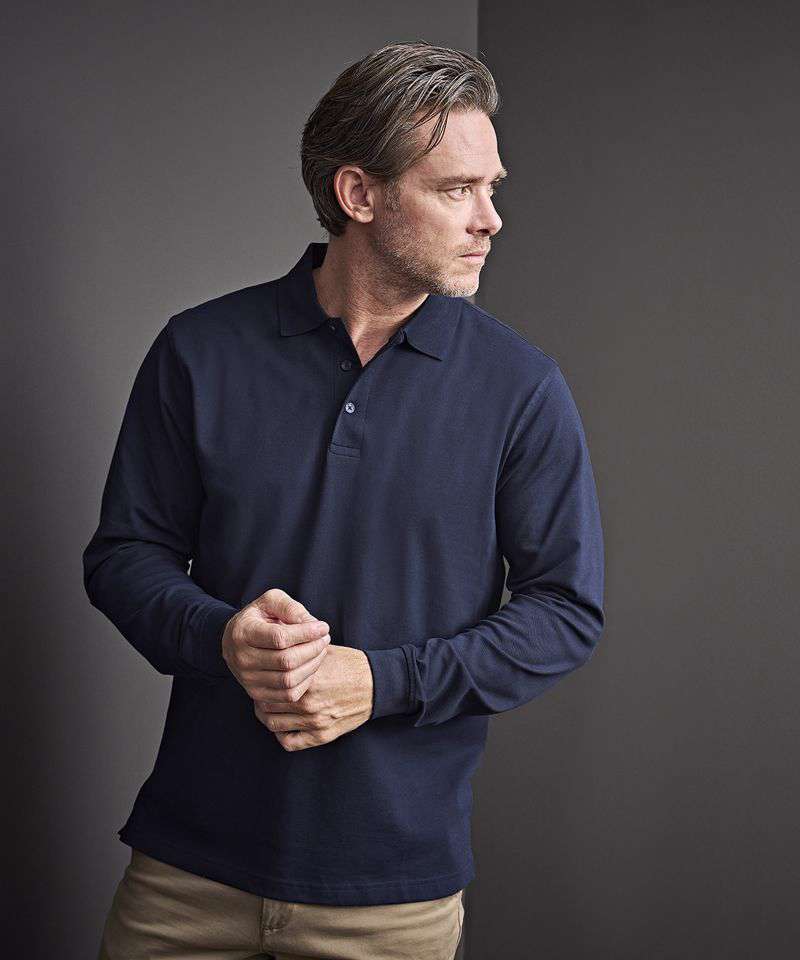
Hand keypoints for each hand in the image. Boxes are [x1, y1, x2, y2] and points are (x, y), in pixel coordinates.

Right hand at [221, 588, 330, 702]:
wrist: (235, 641)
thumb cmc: (259, 618)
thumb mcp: (270, 601)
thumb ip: (290, 607)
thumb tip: (311, 624)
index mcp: (243, 633)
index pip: (280, 637)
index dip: (306, 633)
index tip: (323, 627)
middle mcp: (242, 659)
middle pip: (286, 661)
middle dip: (313, 649)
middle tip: (325, 638)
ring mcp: (247, 680)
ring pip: (289, 680)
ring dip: (312, 665)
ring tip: (321, 651)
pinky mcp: (256, 694)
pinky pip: (288, 695)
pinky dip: (305, 682)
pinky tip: (311, 666)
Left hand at [254, 644, 373, 751]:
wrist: (376, 684)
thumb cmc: (350, 665)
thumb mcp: (324, 651)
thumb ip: (300, 652)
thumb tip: (277, 646)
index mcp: (308, 679)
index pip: (269, 683)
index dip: (262, 680)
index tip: (262, 676)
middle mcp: (309, 703)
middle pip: (267, 704)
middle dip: (261, 697)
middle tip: (261, 692)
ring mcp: (315, 722)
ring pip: (273, 724)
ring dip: (267, 715)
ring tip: (269, 707)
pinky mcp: (322, 735)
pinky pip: (290, 743)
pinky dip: (281, 735)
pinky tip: (283, 724)